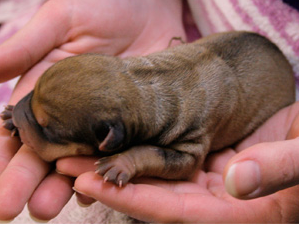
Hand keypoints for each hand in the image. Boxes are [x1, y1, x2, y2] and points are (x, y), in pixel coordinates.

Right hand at [0, 0, 184, 220]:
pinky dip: (103, 171)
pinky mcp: (133, 123)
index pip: (20, 128)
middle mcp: (74, 113)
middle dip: (27, 178)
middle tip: (11, 206)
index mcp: (49, 91)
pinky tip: (93, 187)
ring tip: (47, 206)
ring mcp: (104, 122)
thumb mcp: (64, 18)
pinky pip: (116, 152)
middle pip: (45, 151)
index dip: (4, 153)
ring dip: (61, 184)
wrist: (151, 13)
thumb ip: (30, 44)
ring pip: (78, 160)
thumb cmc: (106, 9)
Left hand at [57, 102, 298, 222]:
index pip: (174, 210)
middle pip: (155, 192)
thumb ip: (279, 171)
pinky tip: (122, 135)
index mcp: (239, 210)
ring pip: (159, 172)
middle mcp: (218, 197)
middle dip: (111, 180)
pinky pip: (172, 153)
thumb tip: (237, 180)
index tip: (91, 182)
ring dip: (122, 161)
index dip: (132, 199)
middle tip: (67, 163)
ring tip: (80, 148)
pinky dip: (145, 146)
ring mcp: (212, 176)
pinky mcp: (212, 155)